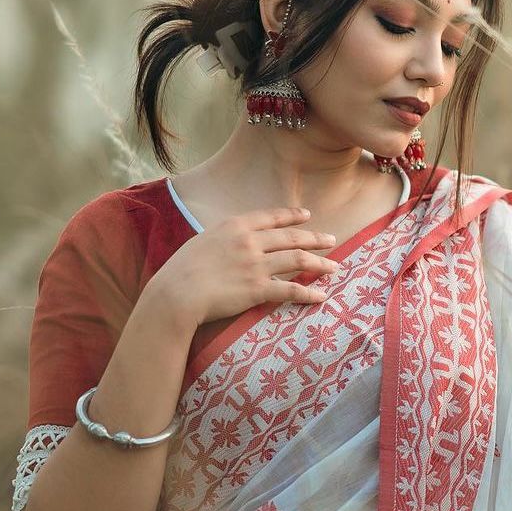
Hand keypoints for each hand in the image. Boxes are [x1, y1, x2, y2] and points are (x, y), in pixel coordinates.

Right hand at [147, 206, 341, 330]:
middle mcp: (250, 241)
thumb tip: (236, 240)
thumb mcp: (203, 241)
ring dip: (320, 263)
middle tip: (332, 240)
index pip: (271, 217)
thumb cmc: (182, 269)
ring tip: (334, 267)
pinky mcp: (258, 289)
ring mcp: (256, 265)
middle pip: (291, 237)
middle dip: (315, 238)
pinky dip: (309, 292)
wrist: (176, 293)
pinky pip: (290, 290)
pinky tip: (321, 295)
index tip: (307, 215)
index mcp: (235, 226)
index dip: (292, 216)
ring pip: (298, 260)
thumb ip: (225, 238)